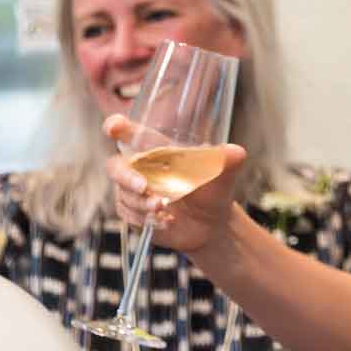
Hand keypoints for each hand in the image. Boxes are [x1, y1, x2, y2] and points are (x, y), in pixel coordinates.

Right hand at [103, 115, 247, 254]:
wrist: (212, 224)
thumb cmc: (212, 189)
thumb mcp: (222, 174)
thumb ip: (227, 160)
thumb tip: (236, 152)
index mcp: (155, 149)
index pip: (128, 133)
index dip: (116, 127)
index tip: (114, 127)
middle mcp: (139, 168)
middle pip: (116, 167)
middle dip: (126, 177)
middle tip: (143, 186)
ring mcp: (132, 192)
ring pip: (124, 196)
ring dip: (143, 204)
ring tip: (165, 208)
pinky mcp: (133, 214)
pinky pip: (130, 217)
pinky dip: (147, 220)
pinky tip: (167, 221)